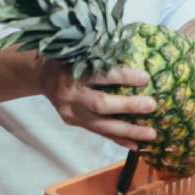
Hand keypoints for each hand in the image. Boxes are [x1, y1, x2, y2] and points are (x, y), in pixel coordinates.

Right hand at [39, 61, 156, 150]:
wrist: (42, 75)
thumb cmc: (68, 57)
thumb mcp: (80, 49)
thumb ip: (102, 53)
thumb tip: (138, 52)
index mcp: (72, 72)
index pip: (99, 76)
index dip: (122, 77)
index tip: (145, 78)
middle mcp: (70, 95)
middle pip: (100, 104)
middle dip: (128, 106)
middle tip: (152, 105)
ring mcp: (71, 112)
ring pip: (101, 125)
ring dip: (128, 131)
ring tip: (151, 134)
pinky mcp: (74, 123)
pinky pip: (98, 132)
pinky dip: (118, 139)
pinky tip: (136, 145)